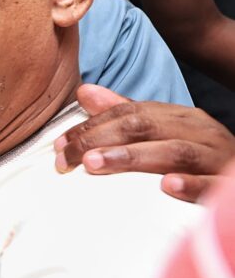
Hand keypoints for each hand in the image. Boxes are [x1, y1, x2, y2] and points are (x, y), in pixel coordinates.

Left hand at [54, 84, 233, 202]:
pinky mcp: (228, 184)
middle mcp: (197, 131)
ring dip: (132, 158)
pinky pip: (211, 184)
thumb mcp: (164, 131)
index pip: (129, 114)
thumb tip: (84, 91)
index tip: (59, 146)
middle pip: (145, 127)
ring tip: (95, 164)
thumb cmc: (199, 155)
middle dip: (101, 140)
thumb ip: (124, 114)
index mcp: (178, 117)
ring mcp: (216, 157)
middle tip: (69, 157)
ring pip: (174, 152)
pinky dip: (190, 185)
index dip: (91, 126)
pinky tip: (166, 187)